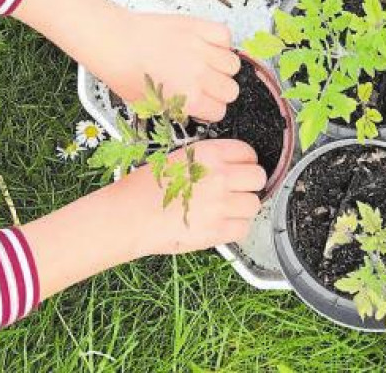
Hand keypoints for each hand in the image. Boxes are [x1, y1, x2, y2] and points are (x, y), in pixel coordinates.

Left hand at [100, 10, 241, 121]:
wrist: (115, 43)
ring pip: (233, 64)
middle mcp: (200, 75)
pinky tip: (206, 45)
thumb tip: (196, 108)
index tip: (201, 102)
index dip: (209, 108)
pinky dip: (220, 41)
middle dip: (218, 90)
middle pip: (231, 90)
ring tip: (204, 63)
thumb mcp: (150, 106)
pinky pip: (225, 36)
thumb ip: (179, 109)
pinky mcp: (198, 27)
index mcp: (189, 99)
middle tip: (203, 84)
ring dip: (221, 66)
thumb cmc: (125, 73)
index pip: (220, 111)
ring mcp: (201, 49)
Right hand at [118, 139, 265, 256]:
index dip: (245, 161)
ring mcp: (219, 205)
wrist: (128, 216)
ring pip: (254, 204)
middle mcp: (218, 177)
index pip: (247, 153)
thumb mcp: (175, 160)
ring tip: (227, 208)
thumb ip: (205, 160)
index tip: (241, 168)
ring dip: (243, 206)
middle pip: (258, 177)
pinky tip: (222, 223)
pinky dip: (236, 227)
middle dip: (249, 183)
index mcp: (207, 154)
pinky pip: (243, 228)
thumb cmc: (142, 189)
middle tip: (238, 189)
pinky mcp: (216, 231)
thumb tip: (228, 166)